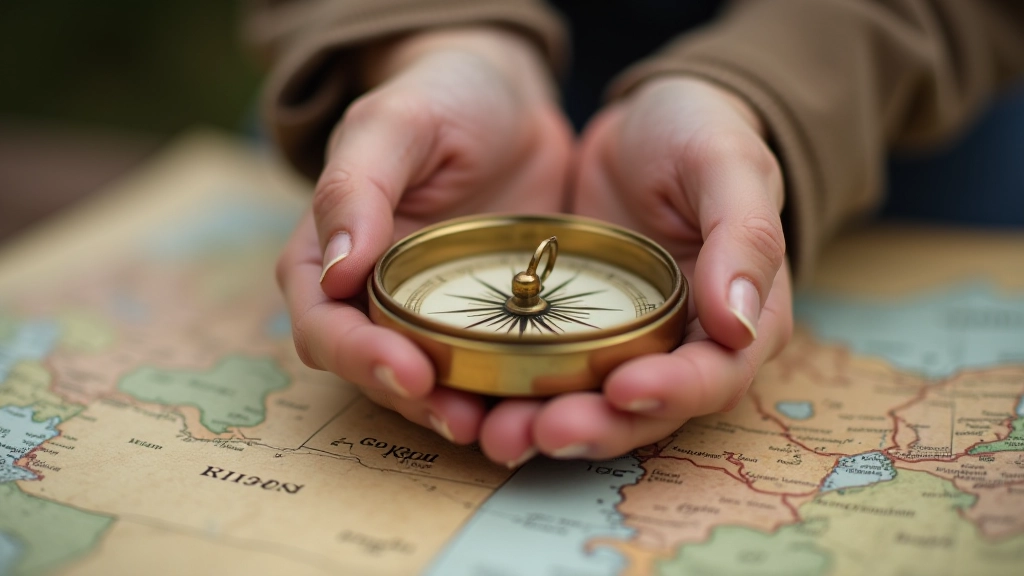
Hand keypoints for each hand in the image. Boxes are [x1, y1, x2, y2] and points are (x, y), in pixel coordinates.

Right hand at [275, 27, 572, 456]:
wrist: (507, 100)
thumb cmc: (439, 97)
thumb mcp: (394, 124)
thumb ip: (356, 187)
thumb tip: (334, 271)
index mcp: (328, 257)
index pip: (324, 325)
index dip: (360, 356)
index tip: (408, 369)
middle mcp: (372, 299)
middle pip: (378, 370)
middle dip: (415, 402)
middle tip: (461, 419)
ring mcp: (432, 316)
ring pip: (434, 384)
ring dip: (462, 413)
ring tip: (503, 430)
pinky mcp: (488, 322)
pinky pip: (492, 368)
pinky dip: (509, 394)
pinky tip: (539, 405)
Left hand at [511, 76, 793, 459]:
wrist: (639, 122)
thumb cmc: (700, 132)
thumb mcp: (728, 163)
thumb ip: (745, 235)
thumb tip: (738, 324)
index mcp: (740, 316)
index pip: (716, 375)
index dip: (674, 392)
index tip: (625, 389)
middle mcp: (684, 345)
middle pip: (646, 411)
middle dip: (597, 427)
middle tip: (544, 432)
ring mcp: (625, 344)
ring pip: (590, 404)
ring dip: (546, 426)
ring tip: (499, 433)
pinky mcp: (572, 334)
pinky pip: (544, 373)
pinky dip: (511, 393)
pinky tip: (471, 404)